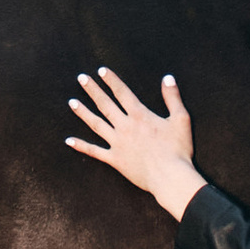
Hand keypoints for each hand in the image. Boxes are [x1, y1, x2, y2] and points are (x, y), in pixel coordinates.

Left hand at [67, 66, 204, 220]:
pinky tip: (69, 140)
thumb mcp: (181, 119)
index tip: (101, 71)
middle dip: (92, 90)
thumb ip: (173, 97)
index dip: (111, 80)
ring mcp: (117, 143)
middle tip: (81, 78)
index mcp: (140, 116)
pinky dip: (81, 146)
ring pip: (96, 124)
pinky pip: (94, 151)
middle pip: (105, 104)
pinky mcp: (115, 159)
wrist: (170, 177)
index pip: (122, 93)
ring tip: (71, 102)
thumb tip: (168, 78)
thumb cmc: (178, 149)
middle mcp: (125, 126)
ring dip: (83, 112)